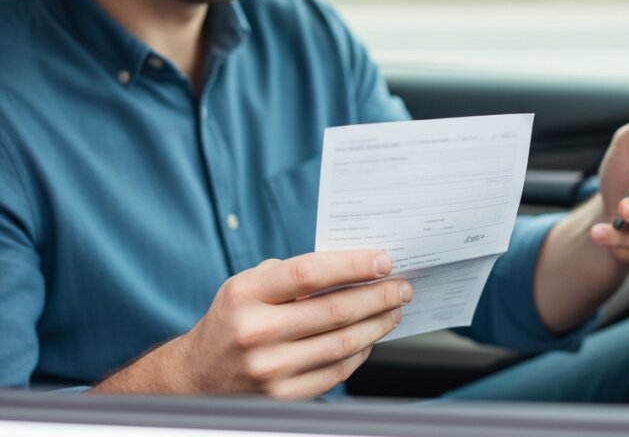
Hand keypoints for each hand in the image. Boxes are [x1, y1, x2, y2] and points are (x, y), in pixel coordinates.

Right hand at [92, 250, 411, 397]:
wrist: (197, 377)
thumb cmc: (233, 319)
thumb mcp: (249, 284)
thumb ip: (293, 274)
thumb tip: (353, 267)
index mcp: (247, 294)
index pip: (310, 273)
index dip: (352, 265)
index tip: (384, 261)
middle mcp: (256, 332)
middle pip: (334, 311)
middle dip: (377, 296)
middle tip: (401, 286)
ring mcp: (269, 369)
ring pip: (341, 344)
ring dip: (377, 325)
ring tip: (394, 310)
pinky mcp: (282, 398)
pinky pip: (335, 373)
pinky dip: (360, 353)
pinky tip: (371, 337)